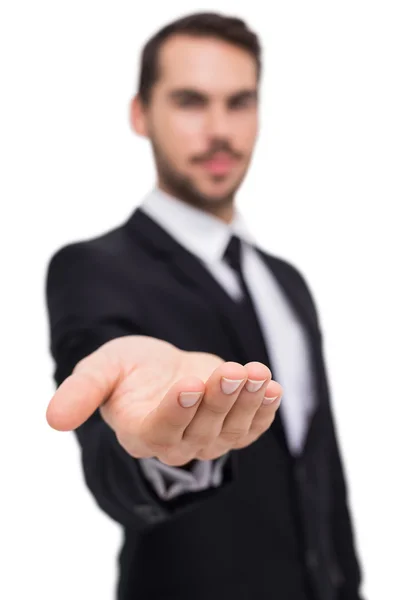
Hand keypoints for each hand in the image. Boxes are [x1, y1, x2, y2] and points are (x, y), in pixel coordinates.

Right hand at [46, 336, 282, 465]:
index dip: (177, 410)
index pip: (160, 429)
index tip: (189, 384)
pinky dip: (265, 410)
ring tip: (257, 373)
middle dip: (220, 398)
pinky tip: (272, 388)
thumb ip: (81, 392)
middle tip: (233, 371)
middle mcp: (177, 443)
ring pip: (232, 428)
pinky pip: (253, 427)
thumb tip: (53, 419)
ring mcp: (209, 439)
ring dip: (248, 401)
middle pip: (203, 428)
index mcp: (141, 431)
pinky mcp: (232, 428)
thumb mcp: (101, 371)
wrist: (160, 370)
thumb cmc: (129, 371)